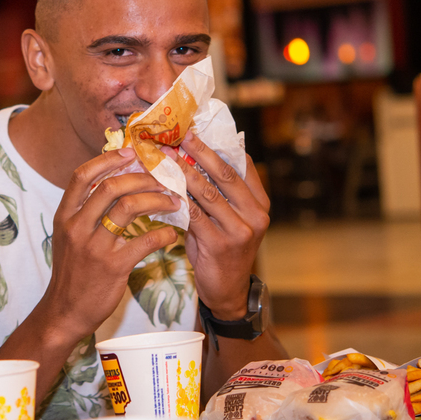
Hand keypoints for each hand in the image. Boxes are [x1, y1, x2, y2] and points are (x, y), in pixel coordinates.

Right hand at [42, 147, 180, 341]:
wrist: (64, 312)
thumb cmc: (72, 273)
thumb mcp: (68, 237)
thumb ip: (84, 212)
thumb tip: (111, 184)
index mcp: (64, 216)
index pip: (82, 176)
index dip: (107, 159)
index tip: (130, 152)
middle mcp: (76, 227)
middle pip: (110, 186)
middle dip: (141, 177)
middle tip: (161, 178)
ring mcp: (94, 247)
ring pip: (128, 207)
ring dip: (156, 199)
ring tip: (173, 201)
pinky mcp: (113, 267)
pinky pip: (145, 241)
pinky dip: (164, 234)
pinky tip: (173, 234)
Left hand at [167, 130, 269, 320]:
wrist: (227, 291)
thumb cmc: (222, 248)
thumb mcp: (228, 217)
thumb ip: (218, 191)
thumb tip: (190, 156)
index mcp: (259, 201)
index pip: (241, 164)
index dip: (217, 145)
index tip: (195, 129)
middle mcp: (256, 214)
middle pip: (224, 174)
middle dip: (199, 151)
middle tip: (177, 135)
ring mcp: (240, 230)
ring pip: (207, 193)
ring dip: (182, 173)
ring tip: (163, 157)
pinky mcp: (221, 245)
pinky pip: (193, 215)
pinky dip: (176, 200)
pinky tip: (161, 188)